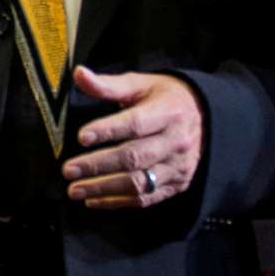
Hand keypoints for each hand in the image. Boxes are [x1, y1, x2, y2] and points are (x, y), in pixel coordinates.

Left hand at [62, 68, 203, 209]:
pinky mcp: (176, 184)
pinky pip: (145, 198)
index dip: (108, 130)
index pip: (136, 123)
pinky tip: (93, 200)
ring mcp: (178, 166)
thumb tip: (79, 74)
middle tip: (68, 170)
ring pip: (139, 183)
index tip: (81, 137)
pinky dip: (117, 202)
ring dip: (103, 188)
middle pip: (134, 157)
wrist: (205, 117)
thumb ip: (108, 85)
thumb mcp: (140, 85)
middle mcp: (175, 141)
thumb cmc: (164, 98)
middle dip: (98, 165)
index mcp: (167, 112)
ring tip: (75, 189)